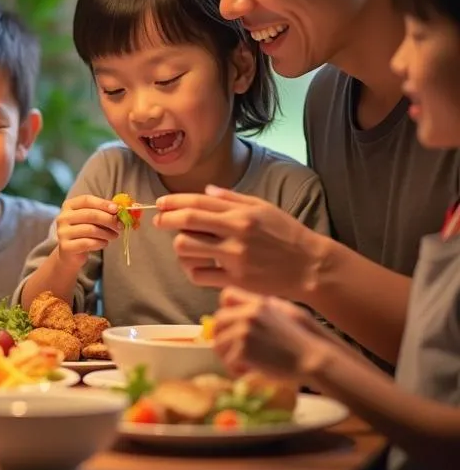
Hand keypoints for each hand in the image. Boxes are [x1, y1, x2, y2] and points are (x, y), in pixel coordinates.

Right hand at [53, 194, 120, 267]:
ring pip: (91, 230)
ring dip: (107, 233)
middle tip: (120, 225)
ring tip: (114, 235)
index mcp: (69, 206)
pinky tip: (104, 243)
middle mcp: (63, 217)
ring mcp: (63, 232)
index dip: (103, 203)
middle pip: (90, 214)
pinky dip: (100, 243)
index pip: (86, 200)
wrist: (70, 253)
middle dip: (109, 219)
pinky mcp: (66, 246)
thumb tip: (119, 209)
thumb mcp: (91, 219)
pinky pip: (88, 243)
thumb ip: (102, 212)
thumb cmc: (84, 233)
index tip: (117, 209)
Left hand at [154, 187, 322, 299]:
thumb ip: (232, 198)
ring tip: (182, 245)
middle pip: (187, 223)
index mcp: (241, 214)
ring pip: (188, 249)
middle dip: (166, 220)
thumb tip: (206, 189)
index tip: (160, 203)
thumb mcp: (263, 207)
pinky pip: (199, 275)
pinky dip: (190, 269)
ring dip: (178, 246)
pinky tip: (194, 265)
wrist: (311, 267)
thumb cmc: (287, 234)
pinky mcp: (235, 280)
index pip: (197, 203)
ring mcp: (234, 258)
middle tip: (159, 222)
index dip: (173, 202)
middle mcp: (235, 233)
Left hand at [212, 286, 328, 380]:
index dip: (227, 310)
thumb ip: (267, 307)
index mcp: (258, 303)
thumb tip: (250, 308)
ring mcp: (244, 332)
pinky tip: (249, 372)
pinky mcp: (243, 351)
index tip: (231, 324)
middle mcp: (247, 314)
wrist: (315, 360)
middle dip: (223, 336)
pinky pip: (228, 361)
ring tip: (242, 363)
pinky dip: (236, 369)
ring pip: (219, 343)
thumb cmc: (308, 339)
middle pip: (218, 321)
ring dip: (227, 355)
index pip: (227, 296)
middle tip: (234, 350)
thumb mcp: (288, 311)